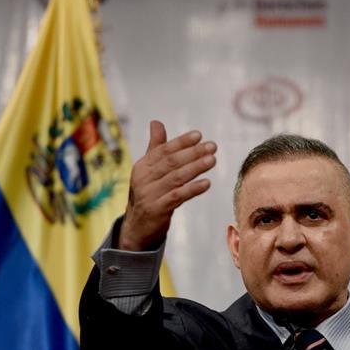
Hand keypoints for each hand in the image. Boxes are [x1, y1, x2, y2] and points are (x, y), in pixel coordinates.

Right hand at [118, 120, 216, 250]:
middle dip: (193, 153)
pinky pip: (177, 197)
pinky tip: (206, 183)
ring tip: (212, 160)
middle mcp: (143, 178)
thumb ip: (155, 147)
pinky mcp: (157, 209)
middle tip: (212, 147)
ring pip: (176, 178)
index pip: (163, 150)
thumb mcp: (149, 170)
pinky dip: (192, 189)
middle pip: (171, 162)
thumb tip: (156, 122)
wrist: (138, 226)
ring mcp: (149, 194)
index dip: (181, 142)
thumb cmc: (149, 194)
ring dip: (195, 168)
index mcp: (142, 166)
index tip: (199, 135)